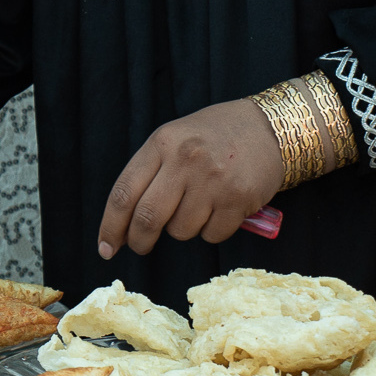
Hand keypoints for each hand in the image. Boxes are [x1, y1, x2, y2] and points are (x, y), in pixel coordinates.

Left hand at [98, 98, 285, 260]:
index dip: (110, 226)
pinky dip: (212, 231)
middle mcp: (185, 160)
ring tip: (199, 206)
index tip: (106, 248)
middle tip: (141, 246)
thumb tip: (125, 223)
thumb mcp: (175, 138)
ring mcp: (213, 180)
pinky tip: (221, 209)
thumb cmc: (215, 137)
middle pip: (147, 218)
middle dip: (139, 240)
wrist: (269, 128)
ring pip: (180, 231)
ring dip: (184, 228)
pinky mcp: (238, 199)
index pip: (124, 193)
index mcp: (162, 143)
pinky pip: (211, 235)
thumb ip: (151, 173)